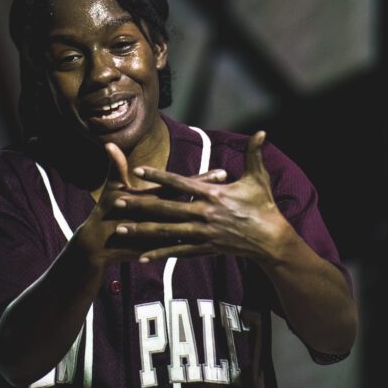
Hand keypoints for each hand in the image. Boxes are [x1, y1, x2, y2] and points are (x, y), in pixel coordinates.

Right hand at [73, 143, 228, 267]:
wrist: (101, 245)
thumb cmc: (107, 212)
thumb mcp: (111, 188)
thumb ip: (115, 166)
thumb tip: (109, 144)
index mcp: (154, 200)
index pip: (184, 187)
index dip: (203, 180)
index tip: (222, 173)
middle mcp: (164, 217)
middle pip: (195, 206)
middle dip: (215, 197)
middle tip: (237, 191)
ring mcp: (166, 234)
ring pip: (196, 225)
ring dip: (213, 220)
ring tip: (232, 213)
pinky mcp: (163, 247)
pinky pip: (187, 246)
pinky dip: (201, 243)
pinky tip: (218, 242)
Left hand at [111, 132, 292, 263]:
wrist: (271, 239)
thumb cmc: (264, 206)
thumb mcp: (259, 178)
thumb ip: (255, 154)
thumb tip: (261, 131)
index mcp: (213, 195)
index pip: (179, 183)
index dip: (158, 175)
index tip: (138, 169)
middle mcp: (203, 214)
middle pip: (165, 209)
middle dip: (139, 206)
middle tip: (116, 202)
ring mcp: (203, 233)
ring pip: (166, 232)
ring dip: (142, 231)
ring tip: (121, 229)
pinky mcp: (205, 248)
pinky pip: (178, 252)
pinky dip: (160, 254)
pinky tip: (142, 257)